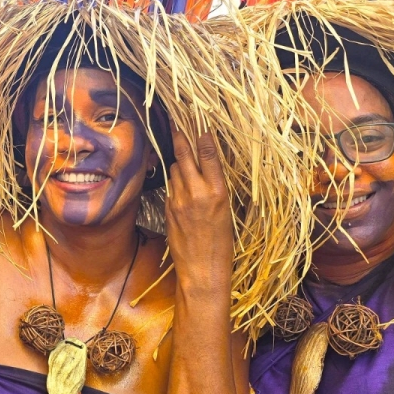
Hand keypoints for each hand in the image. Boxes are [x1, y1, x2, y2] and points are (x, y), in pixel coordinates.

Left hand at [164, 131, 233, 293]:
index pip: (208, 154)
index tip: (200, 124)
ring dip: (179, 164)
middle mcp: (197, 192)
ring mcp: (179, 200)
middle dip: (181, 138)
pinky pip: (170, 188)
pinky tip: (181, 188)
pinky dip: (175, 184)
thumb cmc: (221, 243)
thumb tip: (205, 170)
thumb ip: (214, 188)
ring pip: (175, 170)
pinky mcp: (167, 208)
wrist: (202, 269)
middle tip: (178, 124)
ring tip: (184, 160)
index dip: (203, 136)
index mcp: (218, 192)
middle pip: (184, 155)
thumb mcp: (226, 211)